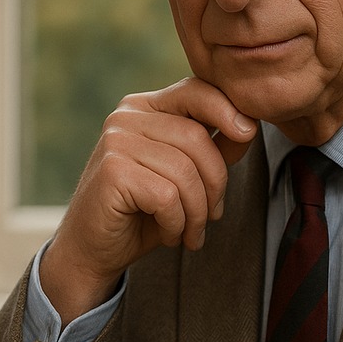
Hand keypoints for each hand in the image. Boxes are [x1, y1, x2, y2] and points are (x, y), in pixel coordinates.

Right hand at [41, 77, 256, 323]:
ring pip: (185, 170)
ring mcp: (116, 141)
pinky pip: (168, 196)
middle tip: (212, 216)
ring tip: (191, 232)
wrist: (93, 250)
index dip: (228, 108)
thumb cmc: (142, 212)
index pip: (195, 91)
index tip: (249, 132)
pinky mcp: (113, 171)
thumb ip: (213, 147)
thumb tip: (249, 125)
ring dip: (198, 212)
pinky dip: (177, 223)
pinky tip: (169, 234)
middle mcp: (126, 116)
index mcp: (145, 107)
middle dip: (216, 183)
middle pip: (197, 137)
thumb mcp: (185, 175)